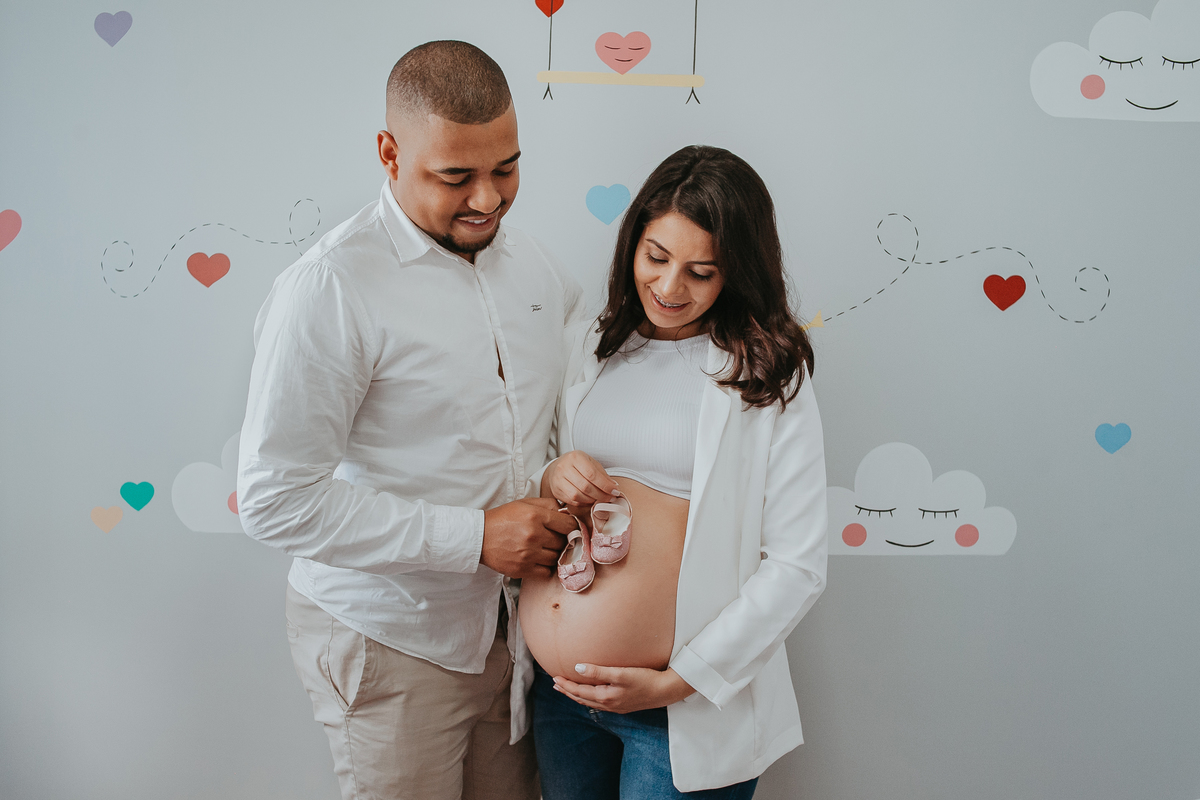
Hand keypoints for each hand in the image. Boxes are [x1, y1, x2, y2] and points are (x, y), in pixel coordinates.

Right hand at [481, 498, 576, 578]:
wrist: (479, 536)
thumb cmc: (503, 519)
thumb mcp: (525, 504)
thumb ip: (548, 505)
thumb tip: (567, 513)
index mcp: (535, 516)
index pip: (569, 525)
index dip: (572, 527)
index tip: (569, 529)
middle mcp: (533, 535)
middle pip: (563, 543)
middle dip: (561, 540)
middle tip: (554, 538)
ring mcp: (528, 554)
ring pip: (556, 558)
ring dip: (554, 554)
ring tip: (544, 549)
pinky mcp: (522, 569)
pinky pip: (546, 572)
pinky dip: (546, 567)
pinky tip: (539, 560)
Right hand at [542, 450, 620, 515]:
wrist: (556, 468)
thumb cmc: (576, 465)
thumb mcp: (590, 463)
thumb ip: (602, 474)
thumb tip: (613, 487)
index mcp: (575, 457)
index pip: (592, 474)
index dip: (605, 485)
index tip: (614, 491)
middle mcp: (564, 468)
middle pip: (585, 486)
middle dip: (601, 495)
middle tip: (610, 498)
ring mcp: (558, 480)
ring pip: (577, 496)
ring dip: (592, 500)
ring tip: (600, 499)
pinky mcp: (556, 491)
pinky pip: (572, 501)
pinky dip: (583, 503)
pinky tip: (590, 500)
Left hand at [552, 664, 695, 713]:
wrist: (665, 691)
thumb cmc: (645, 680)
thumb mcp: (621, 673)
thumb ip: (598, 671)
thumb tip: (577, 668)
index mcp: (605, 697)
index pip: (579, 692)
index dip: (566, 685)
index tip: (554, 678)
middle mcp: (609, 705)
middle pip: (582, 699)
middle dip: (568, 692)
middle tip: (556, 684)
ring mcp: (616, 707)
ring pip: (590, 702)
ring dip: (577, 695)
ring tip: (568, 689)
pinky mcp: (623, 705)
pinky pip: (599, 703)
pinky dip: (589, 698)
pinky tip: (591, 694)